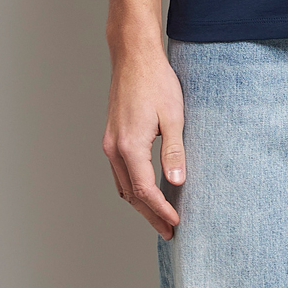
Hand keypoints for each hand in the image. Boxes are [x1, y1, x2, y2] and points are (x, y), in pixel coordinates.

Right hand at [102, 47, 185, 239]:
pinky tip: (147, 189)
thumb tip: (177, 181)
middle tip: (169, 231)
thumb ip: (174, 150)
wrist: (134, 56)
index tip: (176, 222)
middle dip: (150, 214)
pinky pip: (120, 171)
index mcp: (129, 145)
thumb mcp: (173, 115)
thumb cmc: (156, 81)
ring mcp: (110, 142)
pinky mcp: (112, 136)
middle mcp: (114, 148)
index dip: (160, 210)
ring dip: (140, 203)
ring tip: (160, 216)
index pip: (144, 190)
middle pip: (131, 194)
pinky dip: (133, 186)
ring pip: (123, 184)